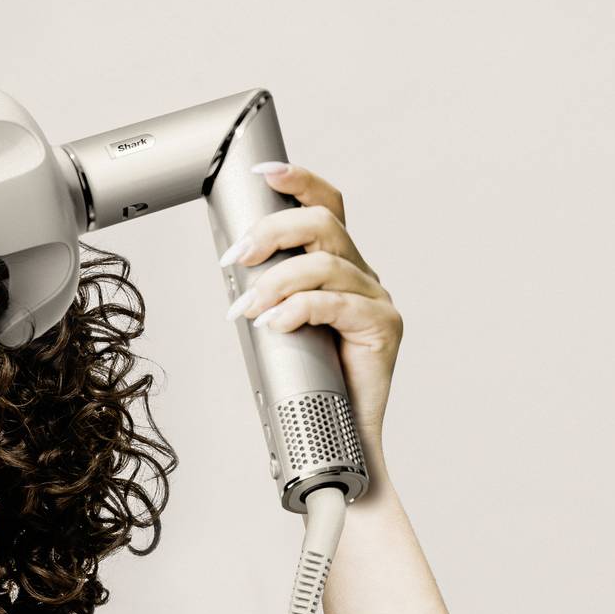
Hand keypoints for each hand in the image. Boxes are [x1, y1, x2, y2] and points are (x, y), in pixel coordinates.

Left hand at [221, 159, 398, 451]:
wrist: (339, 440)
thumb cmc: (305, 382)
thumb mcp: (279, 324)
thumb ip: (267, 291)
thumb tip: (231, 261)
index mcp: (339, 266)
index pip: (327, 206)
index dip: (299, 181)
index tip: (263, 173)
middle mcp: (361, 276)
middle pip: (324, 224)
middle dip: (272, 233)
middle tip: (236, 259)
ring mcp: (376, 300)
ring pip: (325, 265)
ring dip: (276, 282)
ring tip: (248, 308)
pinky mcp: (383, 328)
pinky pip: (337, 304)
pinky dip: (299, 309)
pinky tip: (276, 324)